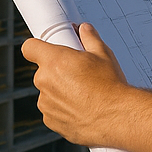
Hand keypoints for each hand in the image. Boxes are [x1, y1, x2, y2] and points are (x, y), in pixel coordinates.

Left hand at [20, 23, 151, 151]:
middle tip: (81, 72)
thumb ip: (89, 39)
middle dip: (58, 70)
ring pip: (49, 93)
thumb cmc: (114, 81)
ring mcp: (48, 105)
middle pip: (43, 70)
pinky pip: (56, 112)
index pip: (30, 47)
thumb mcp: (104, 53)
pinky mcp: (56, 124)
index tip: (42, 46)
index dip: (37, 46)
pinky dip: (66, 109)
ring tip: (89, 94)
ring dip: (62, 92)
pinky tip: (87, 110)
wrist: (120, 119)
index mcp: (54, 60)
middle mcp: (46, 82)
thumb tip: (84, 28)